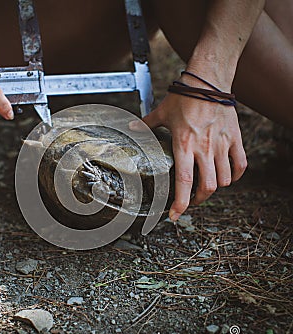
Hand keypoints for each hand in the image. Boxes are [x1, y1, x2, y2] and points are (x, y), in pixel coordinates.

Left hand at [130, 90, 246, 221]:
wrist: (209, 79)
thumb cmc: (184, 96)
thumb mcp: (162, 112)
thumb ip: (146, 124)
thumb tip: (131, 128)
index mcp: (184, 145)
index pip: (184, 181)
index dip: (180, 203)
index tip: (175, 215)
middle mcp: (204, 148)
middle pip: (207, 187)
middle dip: (198, 200)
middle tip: (190, 201)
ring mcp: (221, 144)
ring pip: (225, 179)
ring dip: (215, 188)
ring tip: (206, 188)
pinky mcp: (234, 138)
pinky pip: (241, 164)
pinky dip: (236, 175)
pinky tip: (228, 176)